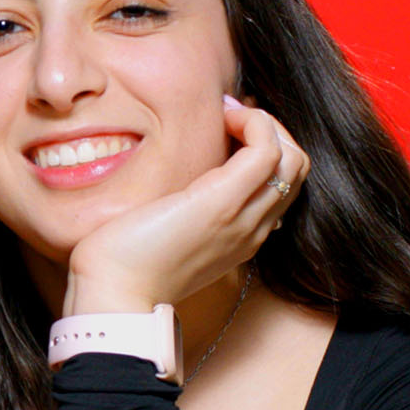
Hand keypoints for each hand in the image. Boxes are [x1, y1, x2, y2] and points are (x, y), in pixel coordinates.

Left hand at [63, 98, 308, 315]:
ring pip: (291, 158)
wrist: (114, 294)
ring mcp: (242, 218)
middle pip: (295, 169)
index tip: (227, 128)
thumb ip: (183, 211)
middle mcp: (252, 230)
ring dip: (264, 123)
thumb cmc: (124, 263)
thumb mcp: (164, 233)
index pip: (280, 185)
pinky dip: (254, 123)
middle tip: (229, 117)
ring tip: (226, 115)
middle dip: (271, 130)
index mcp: (240, 238)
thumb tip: (180, 178)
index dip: (265, 148)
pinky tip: (222, 119)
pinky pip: (266, 150)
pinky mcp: (222, 203)